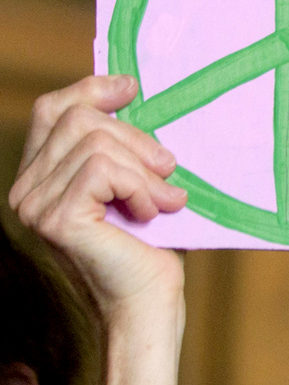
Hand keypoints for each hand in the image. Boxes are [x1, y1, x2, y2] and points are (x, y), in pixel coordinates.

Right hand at [9, 75, 187, 319]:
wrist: (149, 299)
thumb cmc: (150, 241)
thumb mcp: (134, 177)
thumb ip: (120, 142)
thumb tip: (128, 85)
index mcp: (40, 175)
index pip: (52, 110)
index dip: (91, 90)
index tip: (132, 88)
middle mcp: (25, 190)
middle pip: (79, 119)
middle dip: (136, 137)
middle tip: (168, 168)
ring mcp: (34, 205)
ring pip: (97, 144)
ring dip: (145, 170)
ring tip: (163, 199)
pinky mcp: (55, 218)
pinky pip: (104, 170)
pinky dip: (140, 187)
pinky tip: (151, 213)